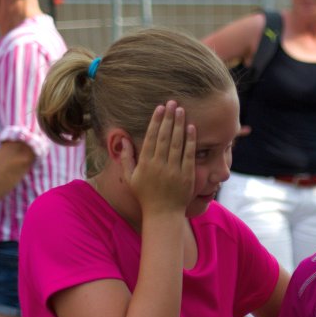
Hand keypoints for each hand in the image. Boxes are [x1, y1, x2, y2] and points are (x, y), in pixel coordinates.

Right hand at [122, 101, 195, 216]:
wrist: (163, 214)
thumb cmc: (145, 195)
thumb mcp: (130, 178)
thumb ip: (127, 158)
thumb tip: (123, 139)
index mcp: (145, 164)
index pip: (151, 138)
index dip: (156, 121)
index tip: (159, 108)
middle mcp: (159, 165)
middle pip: (165, 137)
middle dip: (169, 118)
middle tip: (173, 103)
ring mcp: (174, 170)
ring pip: (177, 143)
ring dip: (179, 125)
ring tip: (182, 110)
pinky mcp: (187, 175)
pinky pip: (188, 155)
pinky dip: (190, 141)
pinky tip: (191, 128)